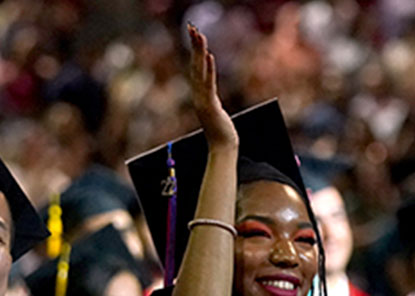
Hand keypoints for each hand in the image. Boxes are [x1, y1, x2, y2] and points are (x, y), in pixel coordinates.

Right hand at [186, 24, 235, 149]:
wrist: (223, 150)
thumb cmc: (222, 134)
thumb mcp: (216, 113)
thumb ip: (211, 101)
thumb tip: (209, 96)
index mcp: (200, 95)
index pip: (196, 68)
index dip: (195, 51)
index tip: (194, 34)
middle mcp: (199, 95)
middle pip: (195, 65)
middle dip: (194, 45)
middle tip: (192, 27)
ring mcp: (203, 100)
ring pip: (200, 71)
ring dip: (199, 52)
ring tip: (199, 35)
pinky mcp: (210, 106)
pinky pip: (209, 84)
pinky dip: (209, 70)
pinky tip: (210, 57)